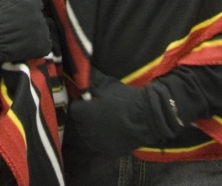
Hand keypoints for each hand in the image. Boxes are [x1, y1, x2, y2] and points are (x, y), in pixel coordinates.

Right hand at [0, 0, 51, 64]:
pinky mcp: (43, 46)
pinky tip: (29, 47)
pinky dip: (39, 46)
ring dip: (37, 33)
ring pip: (44, 31)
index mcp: (32, 5)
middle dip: (33, 22)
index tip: (26, 14)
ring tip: (24, 39)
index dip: (32, 9)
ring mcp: (43, 32)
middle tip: (22, 28)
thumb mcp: (5, 2)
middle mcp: (39, 18)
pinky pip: (46, 45)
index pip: (38, 4)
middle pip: (40, 18)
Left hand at [66, 69, 182, 157]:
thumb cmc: (126, 99)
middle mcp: (87, 130)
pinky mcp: (108, 151)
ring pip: (88, 135)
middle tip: (98, 110)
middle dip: (85, 116)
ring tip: (104, 122)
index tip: (89, 101)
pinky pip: (99, 145)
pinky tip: (111, 132)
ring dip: (92, 128)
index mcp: (85, 113)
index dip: (81, 104)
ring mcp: (97, 143)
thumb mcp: (107, 85)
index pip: (74, 109)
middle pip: (79, 123)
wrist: (147, 117)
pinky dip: (102, 139)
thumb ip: (92, 80)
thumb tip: (82, 71)